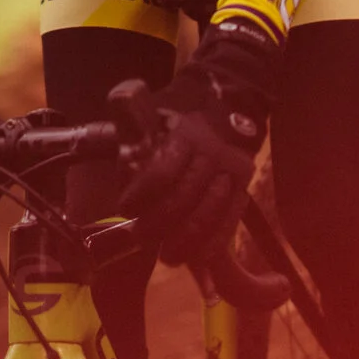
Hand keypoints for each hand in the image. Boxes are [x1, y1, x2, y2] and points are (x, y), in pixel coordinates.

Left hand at [118, 21, 278, 266]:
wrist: (228, 102)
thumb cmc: (179, 112)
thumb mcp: (151, 110)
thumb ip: (131, 124)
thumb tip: (114, 138)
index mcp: (183, 134)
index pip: (162, 170)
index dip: (142, 194)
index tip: (127, 208)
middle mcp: (210, 153)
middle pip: (184, 198)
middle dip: (159, 224)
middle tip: (143, 238)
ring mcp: (231, 171)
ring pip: (209, 213)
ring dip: (187, 240)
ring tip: (169, 256)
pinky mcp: (244, 185)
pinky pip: (232, 219)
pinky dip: (216, 241)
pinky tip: (200, 257)